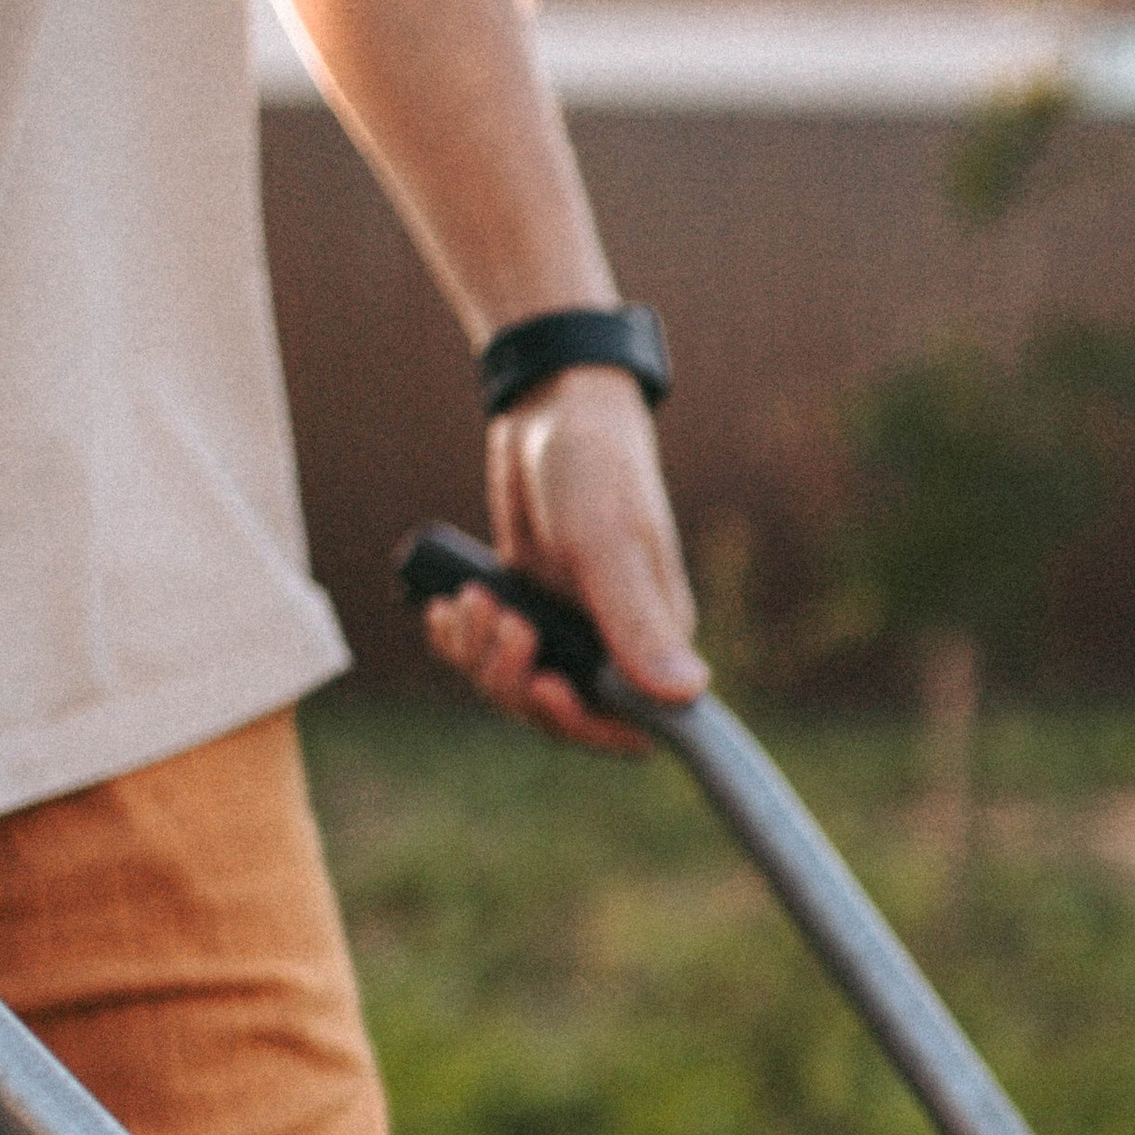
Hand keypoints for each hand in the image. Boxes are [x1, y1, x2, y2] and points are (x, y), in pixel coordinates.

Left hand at [423, 363, 707, 752]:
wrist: (554, 409)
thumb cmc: (596, 467)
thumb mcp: (609, 543)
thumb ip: (638, 622)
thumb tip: (688, 694)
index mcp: (653, 640)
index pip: (630, 726)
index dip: (583, 725)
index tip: (545, 686)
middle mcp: (613, 646)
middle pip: (557, 714)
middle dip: (513, 677)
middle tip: (499, 616)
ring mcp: (566, 630)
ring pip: (512, 687)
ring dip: (479, 653)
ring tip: (469, 599)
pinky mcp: (528, 610)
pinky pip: (486, 656)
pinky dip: (460, 639)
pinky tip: (446, 606)